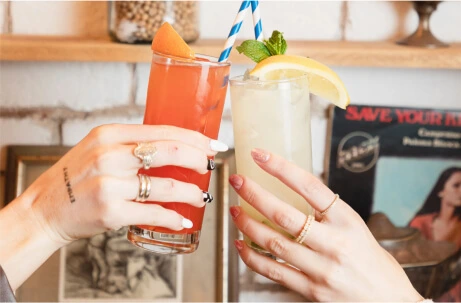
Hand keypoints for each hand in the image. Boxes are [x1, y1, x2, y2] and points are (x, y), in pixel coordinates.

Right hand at [0, 124, 227, 289]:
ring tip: (201, 196)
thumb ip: (130, 145)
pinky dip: (174, 218)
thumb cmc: (75, 178)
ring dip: (192, 192)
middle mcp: (109, 156)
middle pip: (170, 152)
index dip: (195, 138)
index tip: (213, 144)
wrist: (44, 209)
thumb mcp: (97, 149)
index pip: (164, 131)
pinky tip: (182, 219)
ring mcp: (110, 185)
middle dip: (199, 159)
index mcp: (109, 135)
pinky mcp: (111, 212)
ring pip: (167, 186)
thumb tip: (173, 146)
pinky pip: (155, 213)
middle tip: (210, 166)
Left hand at [229, 149, 422, 301]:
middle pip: (284, 215)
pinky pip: (273, 271)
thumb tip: (293, 196)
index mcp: (348, 221)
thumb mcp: (357, 229)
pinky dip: (252, 257)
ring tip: (235, 211)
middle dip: (254, 194)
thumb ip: (327, 215)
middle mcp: (334, 244)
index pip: (310, 186)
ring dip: (248, 224)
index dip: (281, 168)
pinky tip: (241, 245)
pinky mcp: (311, 290)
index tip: (261, 156)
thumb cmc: (375, 264)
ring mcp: (321, 269)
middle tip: (238, 181)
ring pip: (274, 243)